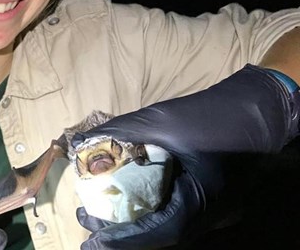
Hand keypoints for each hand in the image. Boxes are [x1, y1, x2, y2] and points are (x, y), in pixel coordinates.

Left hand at [71, 64, 298, 248]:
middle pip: (163, 235)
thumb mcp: (162, 119)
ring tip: (102, 213)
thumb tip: (81, 140)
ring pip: (171, 227)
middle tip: (88, 219)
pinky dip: (153, 211)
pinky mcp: (214, 199)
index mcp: (203, 200)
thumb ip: (120, 131)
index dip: (122, 238)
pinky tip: (131, 200)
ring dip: (137, 223)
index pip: (160, 232)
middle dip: (123, 233)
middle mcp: (213, 215)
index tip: (91, 240)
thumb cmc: (214, 114)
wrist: (261, 106)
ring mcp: (217, 210)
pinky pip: (180, 213)